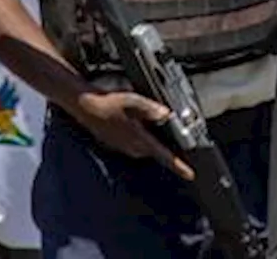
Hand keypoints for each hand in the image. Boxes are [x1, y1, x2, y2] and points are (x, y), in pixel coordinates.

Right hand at [70, 91, 194, 180]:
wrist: (87, 108)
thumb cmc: (109, 104)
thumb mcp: (133, 101)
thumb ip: (151, 109)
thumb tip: (167, 114)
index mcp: (139, 139)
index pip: (163, 156)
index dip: (178, 166)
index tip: (189, 174)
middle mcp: (133, 147)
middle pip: (156, 153)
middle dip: (166, 151)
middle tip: (177, 144)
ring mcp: (124, 148)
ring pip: (146, 150)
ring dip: (153, 144)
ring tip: (156, 133)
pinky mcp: (119, 145)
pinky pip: (136, 146)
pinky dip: (142, 140)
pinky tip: (139, 128)